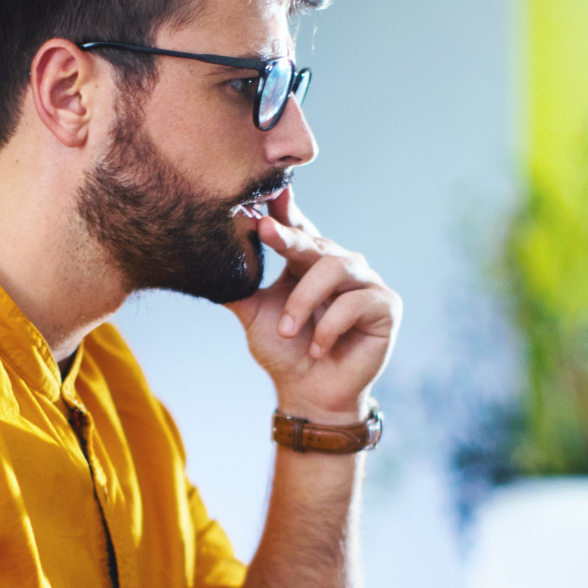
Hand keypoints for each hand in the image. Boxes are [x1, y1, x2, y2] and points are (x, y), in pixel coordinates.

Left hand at [226, 189, 400, 423]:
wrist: (309, 393)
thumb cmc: (285, 352)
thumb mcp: (254, 315)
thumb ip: (237, 288)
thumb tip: (202, 262)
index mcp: (309, 261)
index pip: (298, 227)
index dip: (284, 209)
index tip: (269, 193)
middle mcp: (339, 264)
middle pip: (314, 242)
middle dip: (288, 237)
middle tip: (265, 231)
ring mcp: (365, 282)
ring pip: (334, 268)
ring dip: (304, 299)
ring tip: (287, 330)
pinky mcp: (386, 305)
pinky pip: (355, 302)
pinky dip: (329, 327)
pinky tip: (317, 348)